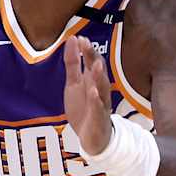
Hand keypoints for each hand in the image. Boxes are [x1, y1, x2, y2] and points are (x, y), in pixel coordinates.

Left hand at [62, 37, 112, 159]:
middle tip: (87, 44)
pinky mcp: (98, 118)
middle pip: (98, 71)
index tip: (81, 38)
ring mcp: (101, 103)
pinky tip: (93, 91)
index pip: (93, 61)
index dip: (87, 50)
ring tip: (95, 64)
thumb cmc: (84, 108)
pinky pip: (98, 108)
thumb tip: (72, 40)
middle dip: (93, 57)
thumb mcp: (74, 84)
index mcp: (93, 80)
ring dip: (98, 76)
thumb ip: (73, 64)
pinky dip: (96, 100)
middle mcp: (100, 89)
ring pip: (102, 88)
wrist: (92, 137)